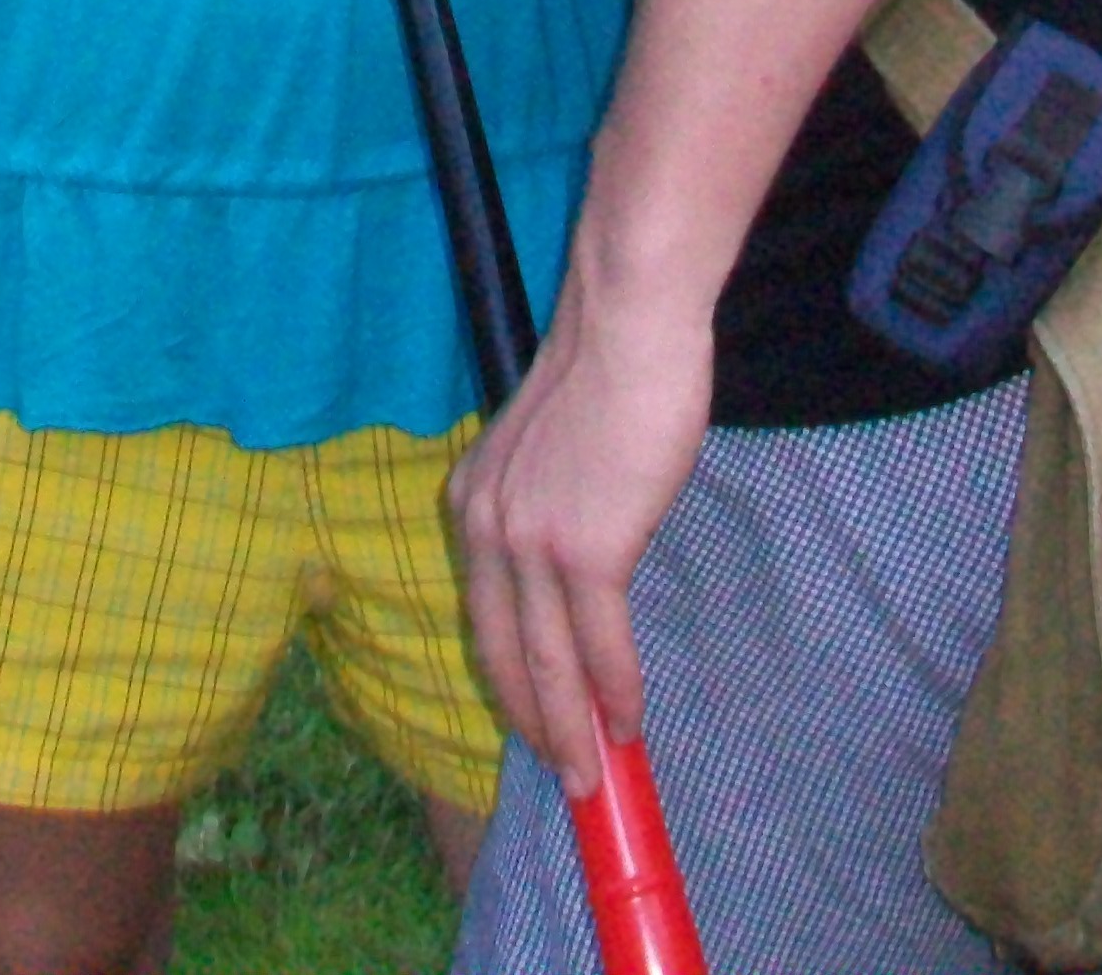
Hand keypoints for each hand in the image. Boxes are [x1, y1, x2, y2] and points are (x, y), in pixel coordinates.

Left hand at [447, 282, 711, 793]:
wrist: (627, 326)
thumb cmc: (606, 376)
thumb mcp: (546, 453)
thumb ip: (546, 510)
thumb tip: (577, 574)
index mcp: (471, 502)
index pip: (483, 612)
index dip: (509, 675)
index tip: (534, 717)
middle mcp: (486, 528)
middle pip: (503, 652)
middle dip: (534, 723)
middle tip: (563, 774)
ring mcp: (531, 541)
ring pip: (548, 662)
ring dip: (574, 729)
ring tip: (594, 775)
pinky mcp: (586, 548)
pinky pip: (600, 642)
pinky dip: (616, 691)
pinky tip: (630, 723)